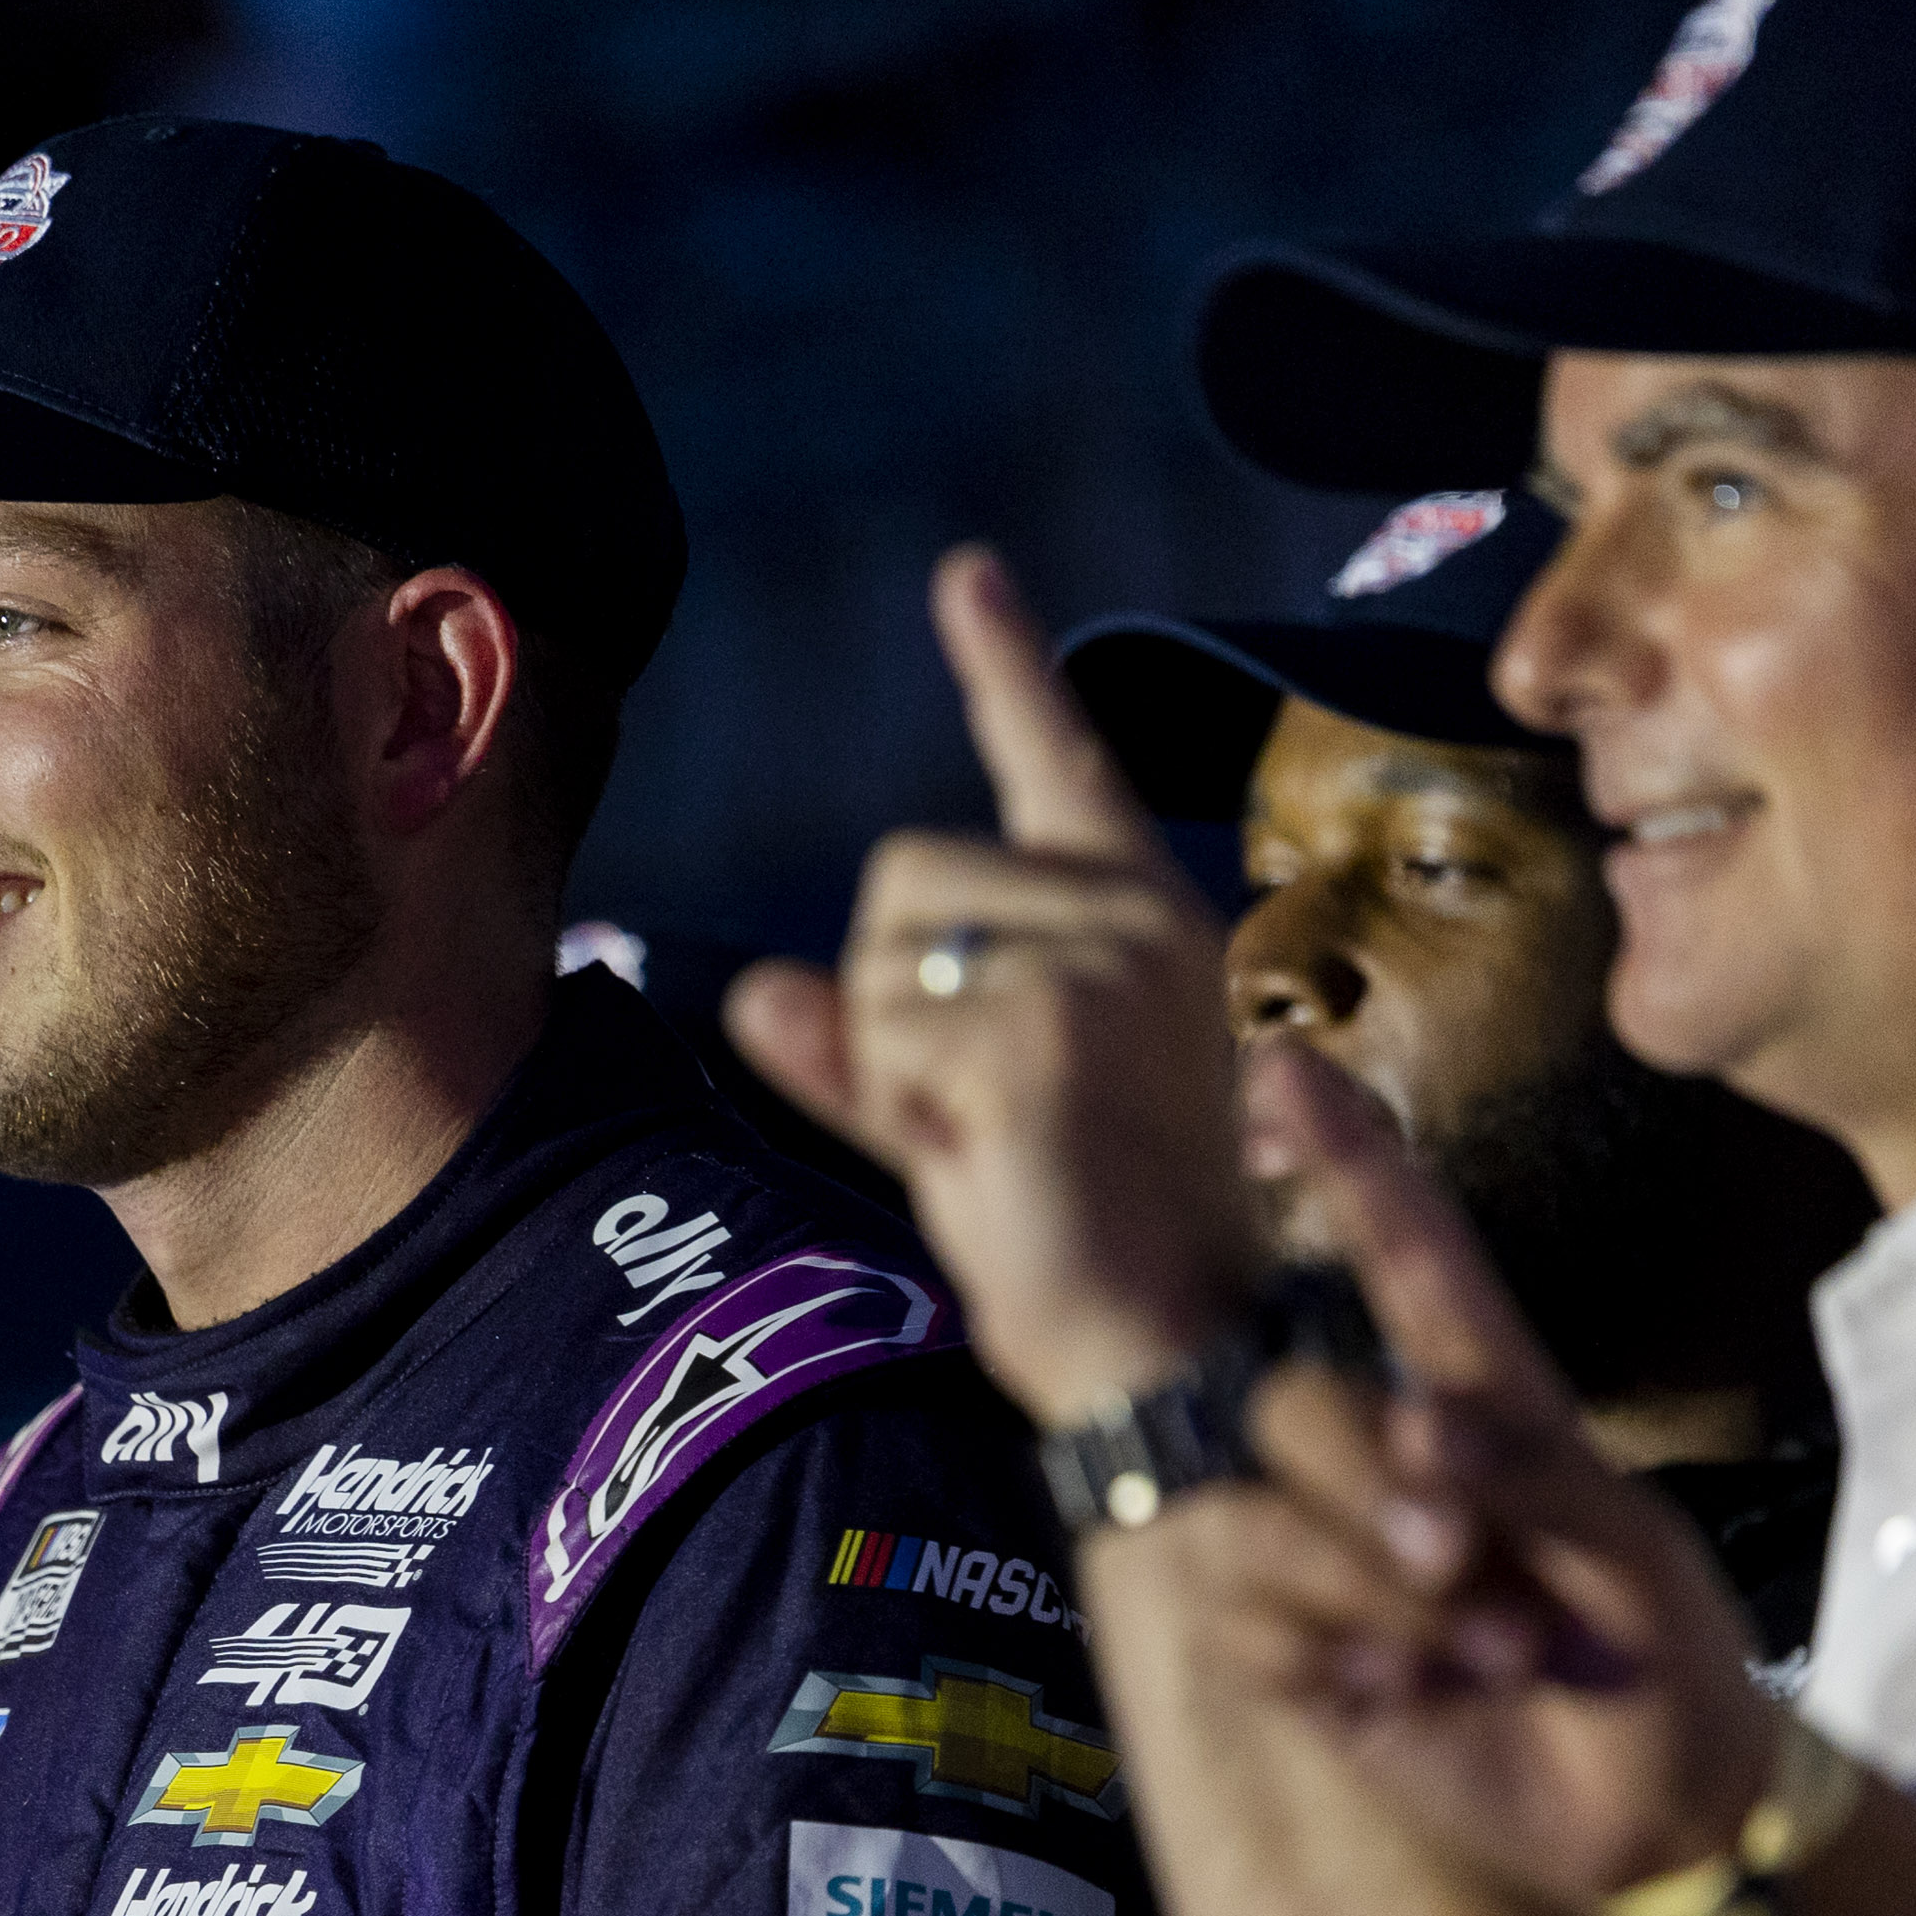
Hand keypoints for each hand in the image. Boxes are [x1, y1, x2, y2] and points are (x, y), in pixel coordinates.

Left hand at [725, 544, 1265, 1420]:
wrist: (1165, 1343)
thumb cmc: (1083, 1241)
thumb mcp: (967, 1122)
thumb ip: (868, 1051)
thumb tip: (750, 996)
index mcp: (1136, 917)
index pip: (1056, 761)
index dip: (1007, 665)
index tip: (965, 572)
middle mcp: (1130, 914)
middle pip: (899, 874)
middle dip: (890, 1005)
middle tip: (985, 1117)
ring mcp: (1093, 962)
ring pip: (875, 954)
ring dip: (890, 1065)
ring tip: (994, 1143)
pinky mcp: (1044, 1024)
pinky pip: (876, 1035)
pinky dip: (897, 1111)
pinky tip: (988, 1159)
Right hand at [1165, 1043, 1776, 1910]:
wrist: (1654, 1811)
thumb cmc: (1665, 1652)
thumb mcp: (1635, 1554)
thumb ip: (1533, 1476)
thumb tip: (1418, 1421)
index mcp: (1489, 1398)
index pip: (1407, 1257)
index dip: (1348, 1160)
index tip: (1280, 1064)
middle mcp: (1393, 1457)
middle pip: (1296, 1401)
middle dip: (1364, 1492)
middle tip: (1474, 1582)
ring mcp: (1338, 1549)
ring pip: (1251, 1518)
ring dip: (1359, 1596)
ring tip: (1478, 1660)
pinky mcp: (1304, 1648)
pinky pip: (1244, 1624)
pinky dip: (1323, 1661)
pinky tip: (1403, 1696)